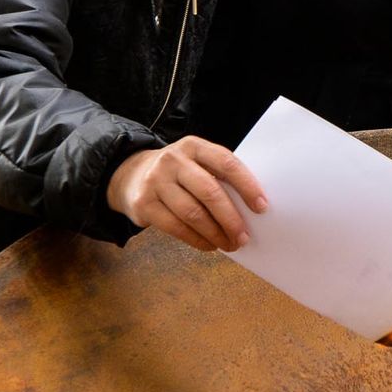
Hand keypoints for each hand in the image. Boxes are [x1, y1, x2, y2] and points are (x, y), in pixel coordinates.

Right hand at [105, 136, 266, 251]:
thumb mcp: (195, 163)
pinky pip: (176, 227)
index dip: (246, 186)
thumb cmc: (177, 173)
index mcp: (193, 146)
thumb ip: (217, 176)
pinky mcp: (144, 203)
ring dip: (215, 234)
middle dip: (231, 218)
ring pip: (192, 213)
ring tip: (229, 244)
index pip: (226, 163)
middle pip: (209, 192)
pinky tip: (209, 245)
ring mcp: (156, 181)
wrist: (130, 175)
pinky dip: (197, 240)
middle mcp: (173, 160)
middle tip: (244, 236)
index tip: (261, 207)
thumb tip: (250, 208)